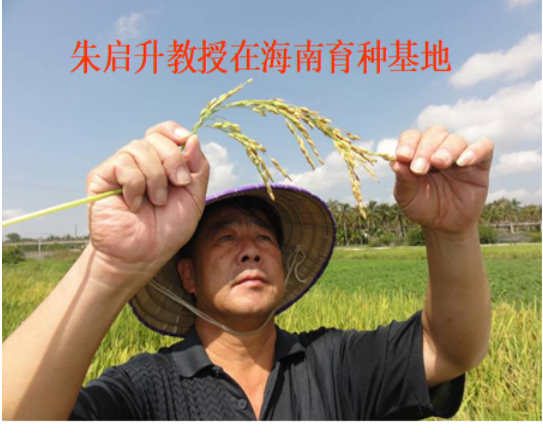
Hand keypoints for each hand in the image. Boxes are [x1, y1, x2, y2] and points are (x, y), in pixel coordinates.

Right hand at [86, 121, 209, 287]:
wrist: (144, 255)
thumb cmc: (168, 229)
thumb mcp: (194, 198)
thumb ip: (198, 168)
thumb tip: (191, 138)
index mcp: (161, 162)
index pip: (162, 131)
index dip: (173, 131)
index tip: (185, 140)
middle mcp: (139, 161)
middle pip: (155, 138)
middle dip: (172, 160)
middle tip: (178, 185)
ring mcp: (119, 168)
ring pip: (139, 148)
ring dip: (155, 178)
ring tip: (156, 201)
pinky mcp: (101, 177)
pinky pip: (123, 164)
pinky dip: (136, 185)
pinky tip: (134, 204)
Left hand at [390, 126, 493, 234]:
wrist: (444, 225)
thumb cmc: (423, 207)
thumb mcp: (407, 197)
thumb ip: (403, 180)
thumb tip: (395, 162)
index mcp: (417, 153)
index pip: (412, 137)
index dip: (407, 143)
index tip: (402, 156)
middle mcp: (438, 149)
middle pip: (434, 134)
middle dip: (425, 149)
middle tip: (419, 169)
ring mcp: (460, 155)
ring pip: (456, 140)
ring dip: (446, 149)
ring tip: (439, 164)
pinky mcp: (480, 164)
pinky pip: (484, 147)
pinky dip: (475, 150)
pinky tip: (463, 162)